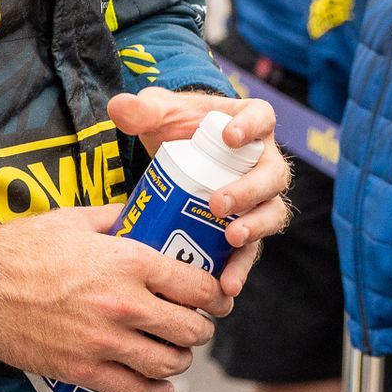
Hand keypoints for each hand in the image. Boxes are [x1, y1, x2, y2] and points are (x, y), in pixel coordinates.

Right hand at [0, 205, 221, 391]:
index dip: (215, 295)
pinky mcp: (83, 369)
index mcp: (129, 261)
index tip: (216, 297)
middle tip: (196, 325)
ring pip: (168, 363)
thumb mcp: (76, 218)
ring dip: (180, 359)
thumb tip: (139, 213)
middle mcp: (125, 303)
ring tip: (175, 352)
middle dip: (200, 328)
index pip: (196, 285)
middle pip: (190, 328)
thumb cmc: (24, 248)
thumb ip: (116, 216)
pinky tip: (158, 384)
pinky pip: (135, 391)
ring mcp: (105, 341)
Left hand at [108, 88, 292, 297]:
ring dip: (254, 228)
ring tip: (232, 239)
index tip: (230, 137)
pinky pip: (252, 249)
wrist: (179, 158)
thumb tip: (119, 107)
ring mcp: (260, 198)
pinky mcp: (249, 229)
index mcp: (250, 122)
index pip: (261, 118)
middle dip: (249, 191)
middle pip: (271, 175)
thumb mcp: (161, 114)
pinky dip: (240, 266)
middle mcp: (264, 161)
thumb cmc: (178, 128)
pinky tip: (225, 283)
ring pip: (271, 213)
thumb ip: (143, 109)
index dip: (251, 127)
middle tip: (218, 203)